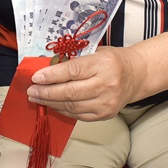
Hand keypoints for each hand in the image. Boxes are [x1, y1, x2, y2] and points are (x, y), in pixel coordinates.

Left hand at [27, 46, 144, 120]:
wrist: (137, 75)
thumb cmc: (113, 61)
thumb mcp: (95, 53)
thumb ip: (73, 61)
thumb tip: (46, 69)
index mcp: (103, 64)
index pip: (72, 71)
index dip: (51, 76)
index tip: (35, 77)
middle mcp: (107, 85)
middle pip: (70, 92)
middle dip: (46, 92)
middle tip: (31, 90)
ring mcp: (107, 102)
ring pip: (71, 106)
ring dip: (51, 102)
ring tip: (37, 97)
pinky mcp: (105, 114)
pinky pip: (78, 115)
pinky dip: (62, 110)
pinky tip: (52, 104)